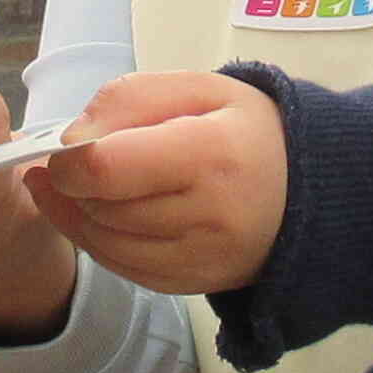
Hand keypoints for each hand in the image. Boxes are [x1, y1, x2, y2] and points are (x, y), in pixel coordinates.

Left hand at [24, 71, 287, 294]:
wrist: (307, 191)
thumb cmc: (246, 130)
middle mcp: (209, 215)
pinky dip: (99, 240)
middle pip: (101, 208)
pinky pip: (120, 267)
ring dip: (82, 213)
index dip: (68, 161)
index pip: (107, 169)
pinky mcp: (191, 285)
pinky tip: (100, 213)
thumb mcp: (198, 87)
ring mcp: (201, 258)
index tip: (64, 149)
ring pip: (103, 242)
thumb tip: (71, 141)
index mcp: (212, 153)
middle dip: (74, 185)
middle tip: (77, 162)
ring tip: (88, 184)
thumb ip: (128, 98)